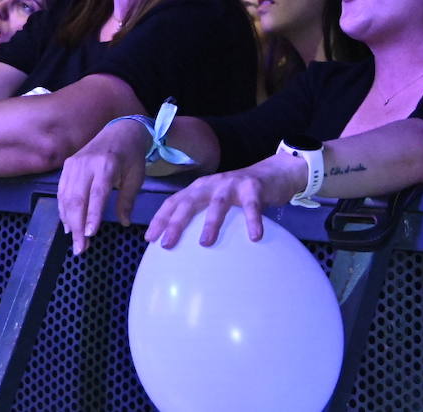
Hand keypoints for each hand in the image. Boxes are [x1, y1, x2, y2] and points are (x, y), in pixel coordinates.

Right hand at [56, 120, 150, 253]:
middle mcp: (86, 164)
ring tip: (75, 240)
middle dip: (77, 226)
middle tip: (80, 248)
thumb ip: (127, 200)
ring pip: (66, 197)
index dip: (92, 215)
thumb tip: (124, 222)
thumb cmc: (131, 155)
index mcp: (106, 165)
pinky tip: (68, 224)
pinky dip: (63, 209)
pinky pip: (62, 191)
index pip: (97, 193)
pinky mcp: (67, 165)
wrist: (121, 130)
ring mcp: (74, 163)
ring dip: (69, 221)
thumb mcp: (136, 177)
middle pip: (77, 198)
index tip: (90, 234)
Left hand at [144, 157, 301, 248]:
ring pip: (218, 203)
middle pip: (189, 202)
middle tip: (167, 243)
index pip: (174, 202)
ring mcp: (232, 184)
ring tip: (205, 243)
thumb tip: (184, 249)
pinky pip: (252, 206)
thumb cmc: (239, 195)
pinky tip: (255, 237)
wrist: (273, 173)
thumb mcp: (216, 201)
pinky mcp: (253, 187)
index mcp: (199, 189)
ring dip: (210, 222)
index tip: (149, 239)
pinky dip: (252, 221)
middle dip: (176, 222)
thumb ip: (202, 215)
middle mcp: (212, 184)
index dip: (160, 219)